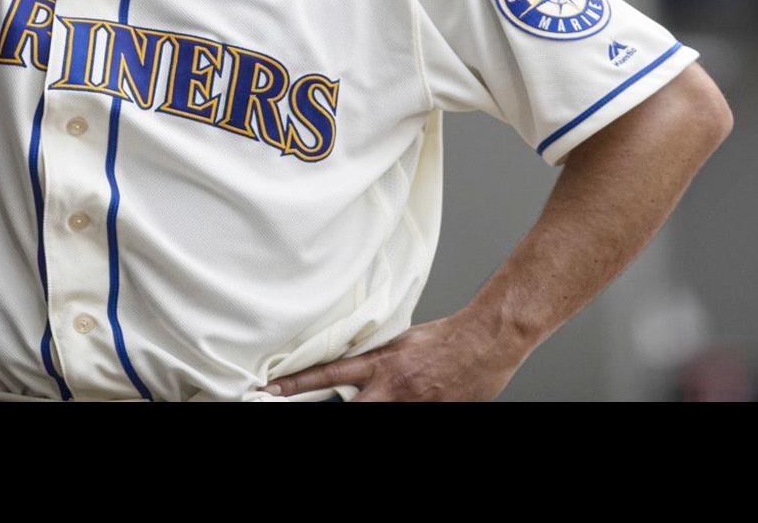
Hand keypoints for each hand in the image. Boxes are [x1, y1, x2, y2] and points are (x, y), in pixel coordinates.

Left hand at [264, 312, 531, 401]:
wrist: (485, 342)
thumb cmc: (446, 338)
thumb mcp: (399, 341)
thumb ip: (375, 358)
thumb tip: (354, 369)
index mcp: (380, 365)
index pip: (327, 374)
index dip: (296, 383)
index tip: (272, 389)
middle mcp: (392, 389)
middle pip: (349, 410)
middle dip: (327, 410)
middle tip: (300, 407)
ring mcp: (413, 406)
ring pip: (376, 416)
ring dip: (366, 409)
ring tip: (378, 398)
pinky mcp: (434, 415)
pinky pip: (408, 419)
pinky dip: (401, 411)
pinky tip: (406, 401)